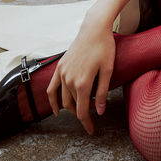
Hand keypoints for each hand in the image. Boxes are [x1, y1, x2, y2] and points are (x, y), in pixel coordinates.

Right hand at [46, 15, 115, 133]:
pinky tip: (56, 110)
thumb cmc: (104, 47)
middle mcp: (69, 79)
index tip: (92, 131)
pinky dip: (52, 100)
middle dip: (83, 113)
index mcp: (82, 82)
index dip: (87, 123)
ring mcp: (62, 73)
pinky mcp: (60, 67)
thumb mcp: (108, 70)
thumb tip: (100, 111)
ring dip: (71, 108)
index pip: (83, 110)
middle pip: (73, 106)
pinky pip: (52, 88)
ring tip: (81, 110)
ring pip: (63, 99)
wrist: (94, 29)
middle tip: (93, 115)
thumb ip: (102, 92)